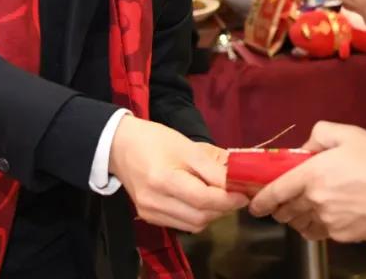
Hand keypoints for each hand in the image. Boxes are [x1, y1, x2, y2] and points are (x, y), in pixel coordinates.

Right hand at [109, 116, 247, 233]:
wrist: (121, 147)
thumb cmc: (156, 140)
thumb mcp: (187, 147)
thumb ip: (212, 169)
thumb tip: (236, 184)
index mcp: (163, 180)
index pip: (203, 199)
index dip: (228, 200)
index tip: (244, 194)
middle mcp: (155, 202)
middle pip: (200, 216)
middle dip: (223, 208)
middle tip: (236, 195)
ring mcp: (150, 212)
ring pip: (194, 225)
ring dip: (212, 214)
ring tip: (220, 197)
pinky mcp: (150, 217)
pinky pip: (182, 224)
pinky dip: (197, 216)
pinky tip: (201, 201)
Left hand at [249, 122, 365, 242]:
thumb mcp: (349, 134)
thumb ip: (320, 134)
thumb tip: (304, 149)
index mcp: (312, 175)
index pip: (276, 191)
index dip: (261, 200)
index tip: (255, 204)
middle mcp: (315, 201)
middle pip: (285, 211)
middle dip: (279, 207)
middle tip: (283, 200)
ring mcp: (327, 221)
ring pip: (299, 224)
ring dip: (296, 217)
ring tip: (303, 207)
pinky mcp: (341, 235)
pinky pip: (317, 233)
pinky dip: (313, 227)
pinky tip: (321, 218)